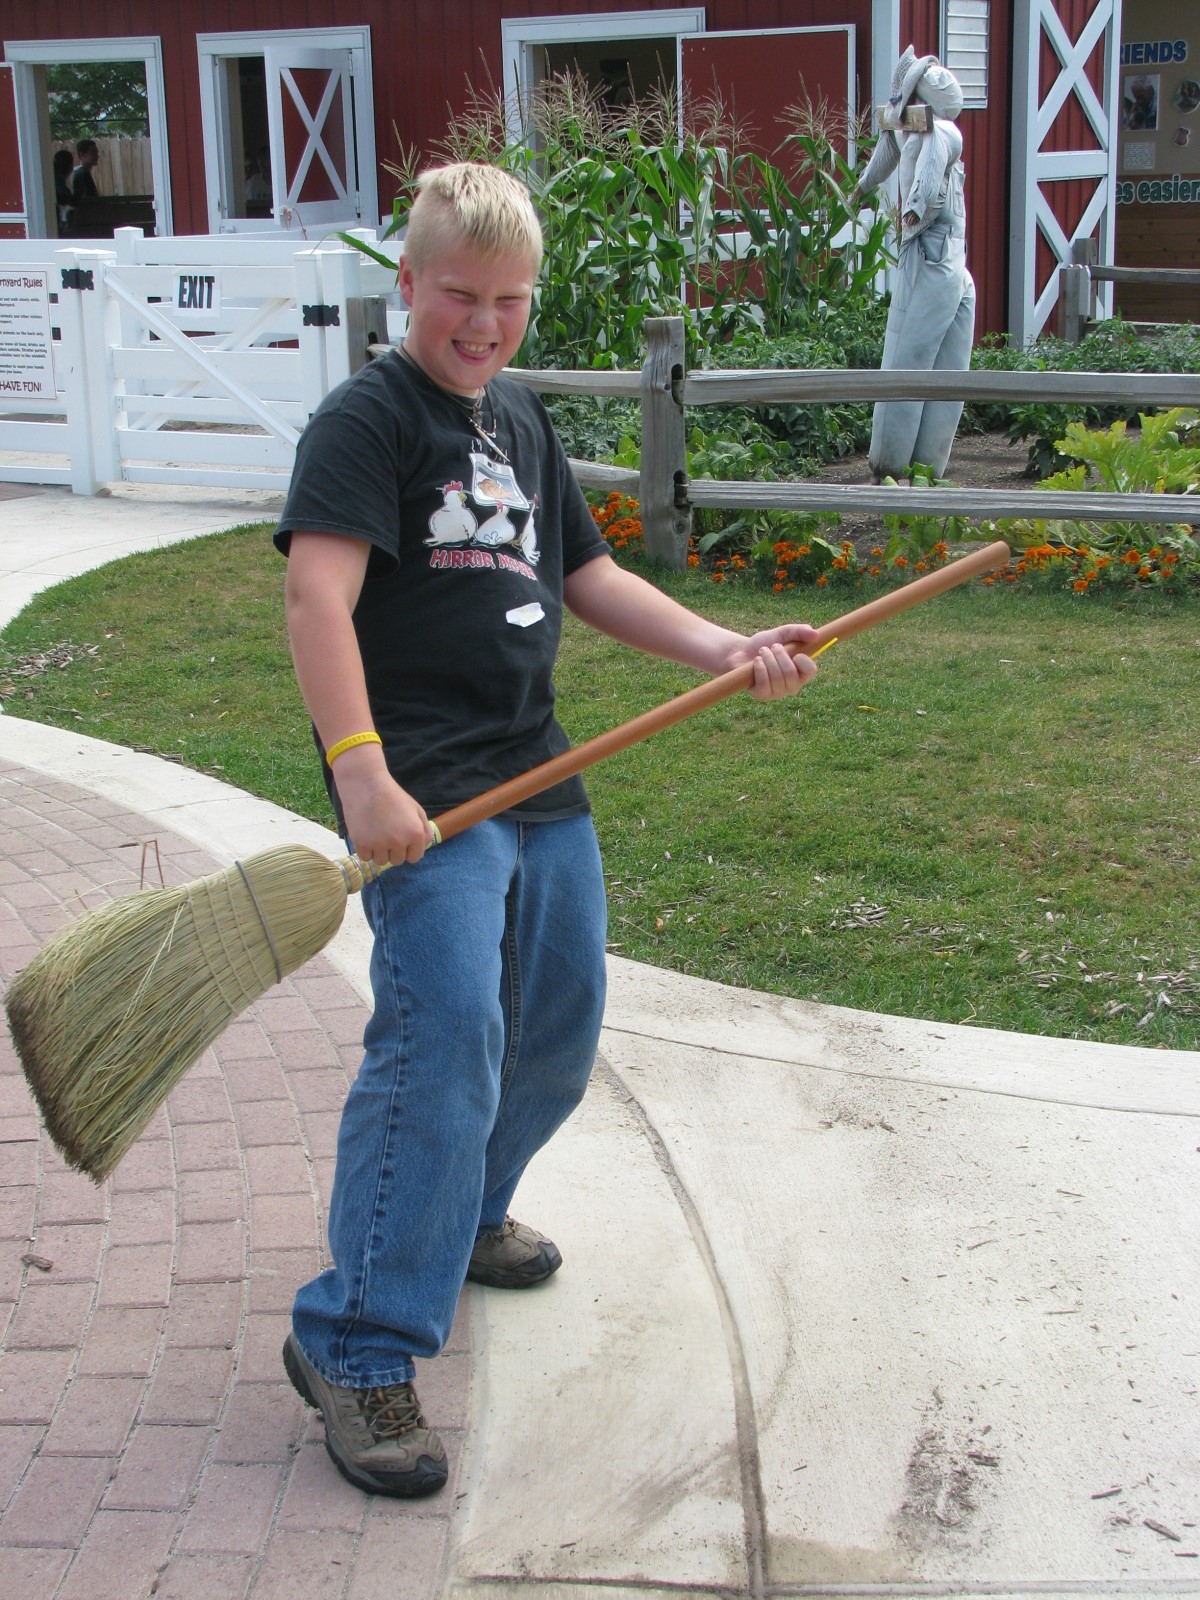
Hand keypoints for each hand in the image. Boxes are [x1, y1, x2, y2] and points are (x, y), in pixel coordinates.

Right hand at [331, 745, 434, 864]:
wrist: (366, 784)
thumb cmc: (393, 795)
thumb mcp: (416, 809)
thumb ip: (424, 830)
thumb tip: (423, 848)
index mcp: (415, 834)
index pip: (414, 857)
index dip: (408, 850)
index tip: (401, 840)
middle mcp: (399, 841)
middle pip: (397, 861)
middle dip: (394, 851)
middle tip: (387, 834)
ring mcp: (379, 844)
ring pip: (381, 861)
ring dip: (379, 852)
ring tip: (376, 834)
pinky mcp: (361, 844)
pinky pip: (366, 858)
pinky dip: (365, 850)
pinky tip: (366, 835)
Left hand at [720, 623, 819, 701]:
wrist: (741, 651)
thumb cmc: (765, 643)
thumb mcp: (782, 633)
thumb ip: (799, 631)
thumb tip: (816, 635)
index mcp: (801, 671)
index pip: (811, 671)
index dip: (803, 661)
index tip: (794, 652)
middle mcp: (792, 685)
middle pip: (790, 673)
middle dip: (779, 655)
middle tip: (772, 647)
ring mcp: (777, 692)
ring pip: (776, 677)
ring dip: (767, 659)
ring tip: (762, 652)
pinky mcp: (763, 695)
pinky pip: (764, 683)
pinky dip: (759, 667)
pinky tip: (756, 662)